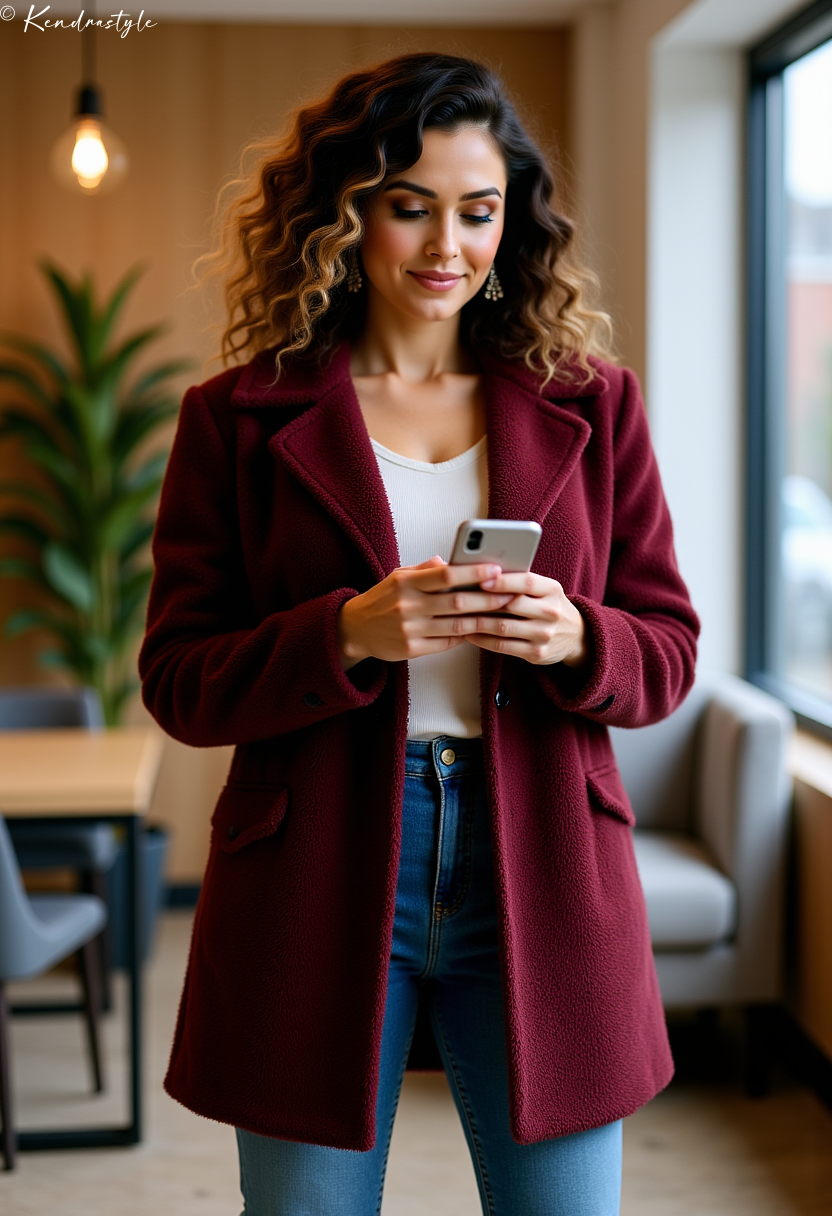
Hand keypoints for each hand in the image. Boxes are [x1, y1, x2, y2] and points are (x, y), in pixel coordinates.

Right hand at [336, 556, 516, 670]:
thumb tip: (451, 561)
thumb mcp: (398, 576)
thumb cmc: (383, 599)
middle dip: (487, 598)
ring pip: (456, 625)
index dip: (473, 572)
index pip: (445, 575)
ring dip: (482, 620)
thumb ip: (425, 569)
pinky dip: (465, 636)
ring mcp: (409, 630)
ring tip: (502, 614)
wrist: (355, 629)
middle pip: (456, 602)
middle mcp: (407, 606)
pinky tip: (479, 630)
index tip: (495, 569)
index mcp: (406, 583)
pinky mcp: (411, 650)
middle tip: (509, 594)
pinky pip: (446, 642)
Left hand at [463, 569, 590, 666]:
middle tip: (458, 598)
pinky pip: (502, 646)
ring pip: (503, 627)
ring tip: (457, 615)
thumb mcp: (543, 589)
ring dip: (477, 622)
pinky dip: (482, 639)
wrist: (576, 636)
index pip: (527, 582)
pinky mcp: (536, 653)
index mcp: (552, 589)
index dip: (503, 581)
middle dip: (482, 601)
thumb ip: (518, 580)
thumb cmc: (547, 605)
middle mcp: (551, 612)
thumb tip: (480, 571)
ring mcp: (544, 635)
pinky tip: (468, 633)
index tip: (480, 578)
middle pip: (512, 605)